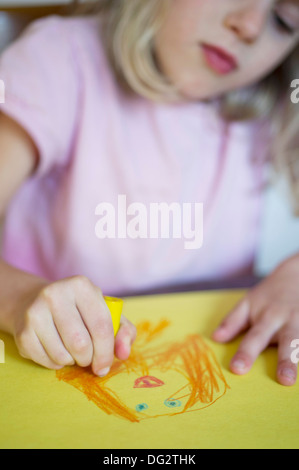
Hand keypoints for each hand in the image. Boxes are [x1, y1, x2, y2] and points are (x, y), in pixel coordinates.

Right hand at [12, 275, 135, 374]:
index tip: (105, 366)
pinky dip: (55, 363)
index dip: (106, 352)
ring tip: (71, 350)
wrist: (34, 301)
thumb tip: (123, 353)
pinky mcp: (22, 330)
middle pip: (81, 343)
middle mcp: (55, 294)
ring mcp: (35, 312)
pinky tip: (55, 350)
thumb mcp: (105, 312)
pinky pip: (46, 361)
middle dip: (88, 359)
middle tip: (87, 358)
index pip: (101, 326)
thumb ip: (124, 331)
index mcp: (81, 285)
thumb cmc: (79, 310)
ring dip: (71, 361)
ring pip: (62, 355)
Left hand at [212, 253, 298, 385]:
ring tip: (289, 379)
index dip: (245, 352)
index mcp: (263, 316)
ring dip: (292, 359)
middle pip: (281, 340)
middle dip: (278, 359)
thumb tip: (215, 339)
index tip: (237, 369)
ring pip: (297, 340)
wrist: (298, 273)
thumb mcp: (249, 302)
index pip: (253, 337)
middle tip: (280, 379)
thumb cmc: (269, 295)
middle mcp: (283, 319)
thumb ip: (233, 321)